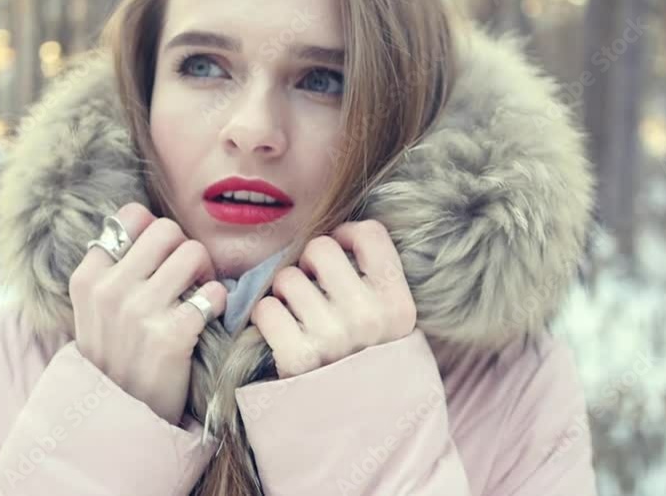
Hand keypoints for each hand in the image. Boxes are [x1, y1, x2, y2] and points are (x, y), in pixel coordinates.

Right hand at [68, 202, 227, 424]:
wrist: (119, 417)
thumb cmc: (116, 356)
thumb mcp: (95, 309)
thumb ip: (115, 266)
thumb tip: (145, 218)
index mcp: (88, 277)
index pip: (131, 217)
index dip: (155, 232)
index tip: (160, 259)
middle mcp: (110, 290)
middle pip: (167, 229)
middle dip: (185, 249)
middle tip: (188, 276)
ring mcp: (139, 312)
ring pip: (194, 253)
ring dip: (205, 273)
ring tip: (198, 295)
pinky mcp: (171, 335)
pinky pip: (213, 292)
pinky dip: (218, 302)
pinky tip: (206, 317)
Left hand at [251, 219, 415, 377]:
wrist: (356, 433)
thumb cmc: (366, 364)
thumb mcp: (392, 325)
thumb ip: (375, 280)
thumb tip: (338, 232)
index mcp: (399, 304)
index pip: (370, 233)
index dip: (346, 236)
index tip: (341, 256)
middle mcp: (370, 317)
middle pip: (321, 247)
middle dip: (309, 263)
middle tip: (313, 288)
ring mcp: (333, 337)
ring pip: (287, 277)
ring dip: (285, 294)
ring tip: (299, 317)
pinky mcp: (296, 357)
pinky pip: (266, 308)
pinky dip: (267, 318)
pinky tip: (281, 334)